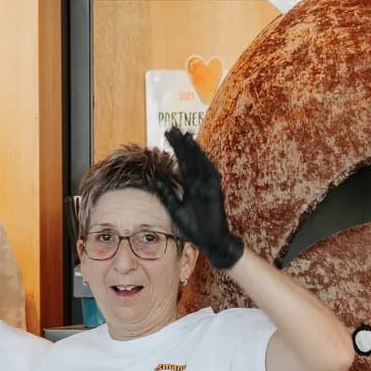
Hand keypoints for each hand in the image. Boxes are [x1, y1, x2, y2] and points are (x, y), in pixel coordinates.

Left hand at [161, 128, 243, 271]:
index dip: (175, 148)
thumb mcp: (175, 208)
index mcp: (190, 186)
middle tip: (173, 128)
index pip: (181, 162)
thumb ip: (166, 193)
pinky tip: (200, 154)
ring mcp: (208, 187)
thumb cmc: (194, 227)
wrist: (209, 242)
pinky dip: (206, 165)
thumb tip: (155, 179)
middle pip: (190, 159)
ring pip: (200, 164)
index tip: (167, 134)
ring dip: (193, 150)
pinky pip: (211, 176)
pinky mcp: (215, 193)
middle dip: (182, 144)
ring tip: (185, 136)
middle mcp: (199, 183)